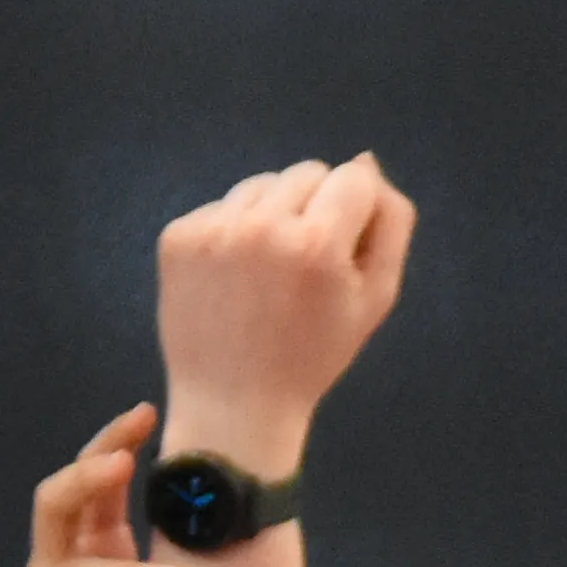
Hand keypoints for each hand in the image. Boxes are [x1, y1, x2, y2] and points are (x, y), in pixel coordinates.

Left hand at [153, 155, 417, 472]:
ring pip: (262, 185)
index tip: (341, 253)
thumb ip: (390, 223)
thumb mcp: (375, 299)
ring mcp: (213, 229)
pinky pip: (222, 207)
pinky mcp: (177, 237)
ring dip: (273, 216)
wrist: (233, 406)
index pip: (354, 177)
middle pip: (307, 172)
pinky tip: (233, 280)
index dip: (356, 213)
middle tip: (303, 269)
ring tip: (266, 275)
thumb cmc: (312, 357)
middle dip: (315, 208)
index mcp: (317, 244)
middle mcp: (262, 227)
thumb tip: (365, 160)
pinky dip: (232, 232)